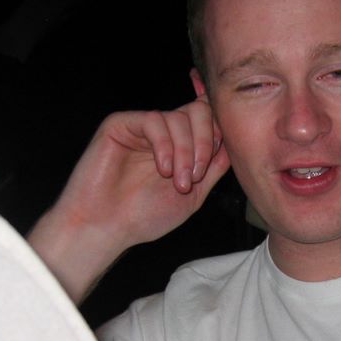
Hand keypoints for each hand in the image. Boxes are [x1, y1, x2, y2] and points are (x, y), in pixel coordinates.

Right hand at [28, 98, 229, 300]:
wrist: (106, 228)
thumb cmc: (144, 216)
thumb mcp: (194, 194)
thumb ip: (213, 167)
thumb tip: (234, 142)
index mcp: (181, 145)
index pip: (208, 119)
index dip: (220, 128)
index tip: (219, 154)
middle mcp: (163, 132)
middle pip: (199, 111)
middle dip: (206, 142)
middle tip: (197, 175)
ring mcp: (142, 127)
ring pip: (179, 117)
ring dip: (186, 152)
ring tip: (178, 182)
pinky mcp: (120, 124)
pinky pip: (154, 120)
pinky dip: (166, 146)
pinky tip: (162, 169)